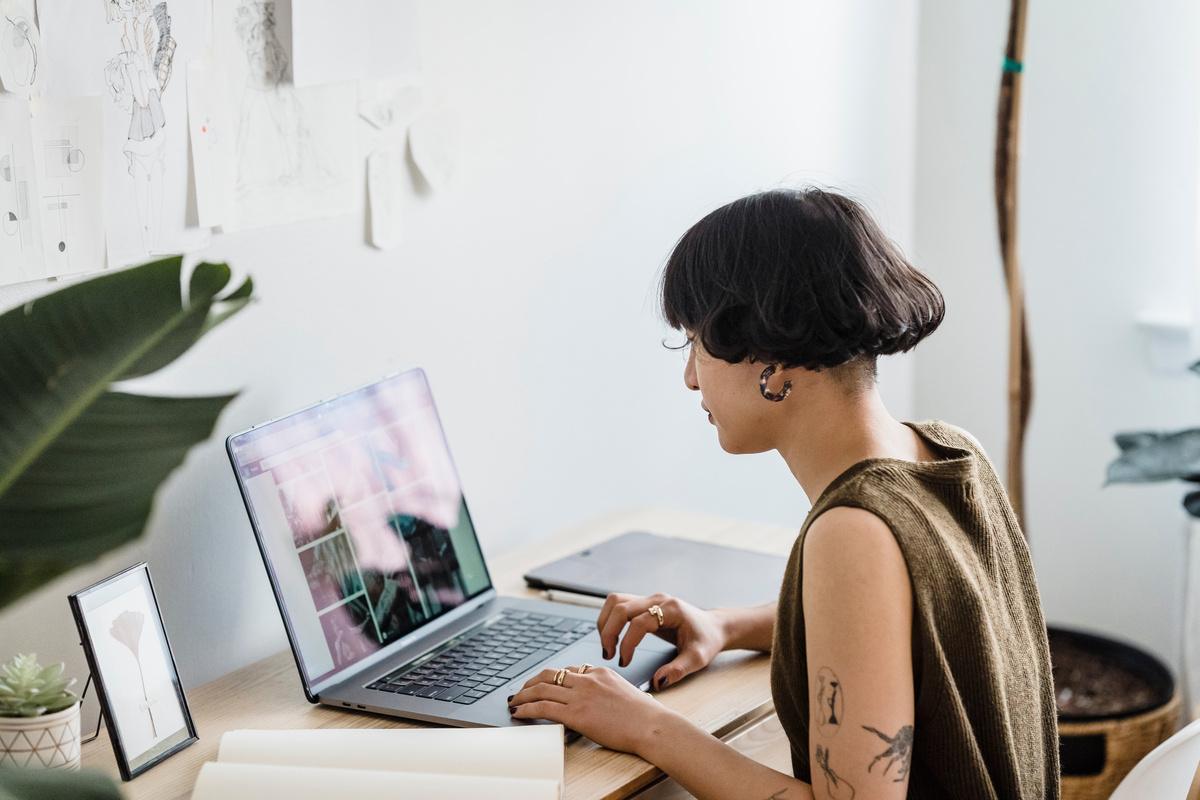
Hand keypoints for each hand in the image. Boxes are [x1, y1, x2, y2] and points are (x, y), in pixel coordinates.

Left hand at [508, 665, 672, 754]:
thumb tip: (600, 703)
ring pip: (541, 688)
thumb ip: (608, 692)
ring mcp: (581, 695)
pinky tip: (519, 713)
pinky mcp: (576, 713)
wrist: (652, 726)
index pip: (569, 670)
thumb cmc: (645, 716)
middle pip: (550, 675)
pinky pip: (543, 707)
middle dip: (531, 682)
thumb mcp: (625, 693)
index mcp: (600, 673)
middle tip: (522, 691)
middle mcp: (588, 679)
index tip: (545, 685)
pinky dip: (526, 709)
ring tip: (514, 702)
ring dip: (523, 695)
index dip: (552, 679)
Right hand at [597, 593, 726, 689]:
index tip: (624, 662)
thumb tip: (656, 682)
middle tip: (609, 655)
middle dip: (609, 632)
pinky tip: (612, 638)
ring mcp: (650, 599)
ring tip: (607, 646)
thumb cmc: (707, 640)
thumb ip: (677, 670)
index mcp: (671, 609)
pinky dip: (610, 620)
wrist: (713, 627)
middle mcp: (658, 600)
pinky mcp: (644, 604)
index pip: (639, 622)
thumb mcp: (697, 658)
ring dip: (605, 623)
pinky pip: (619, 605)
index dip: (627, 643)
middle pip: (621, 606)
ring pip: (616, 601)